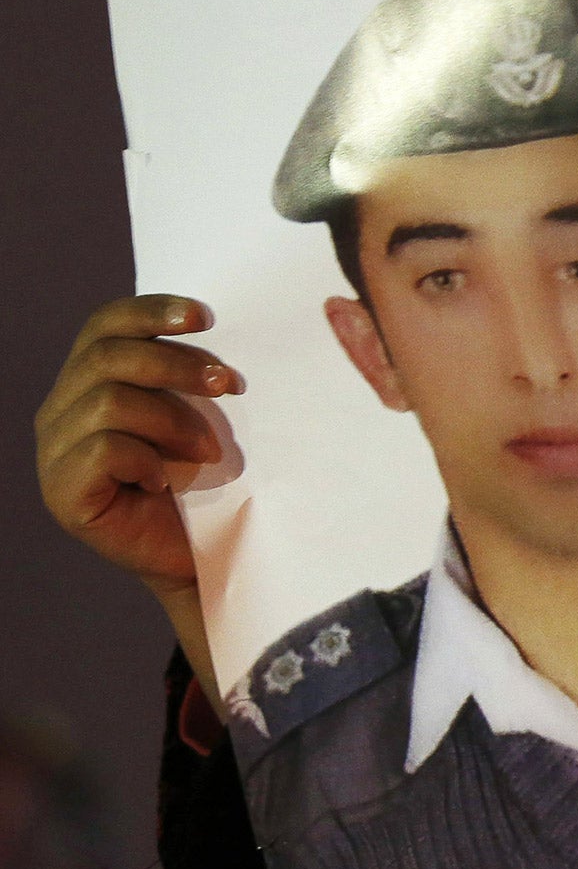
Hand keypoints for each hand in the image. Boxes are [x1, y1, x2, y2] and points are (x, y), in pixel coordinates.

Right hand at [35, 295, 238, 695]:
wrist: (212, 558)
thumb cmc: (214, 480)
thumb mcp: (205, 412)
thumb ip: (193, 370)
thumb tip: (232, 316)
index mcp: (88, 381)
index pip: (104, 325)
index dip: (151, 310)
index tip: (206, 316)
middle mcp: (60, 412)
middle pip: (108, 356)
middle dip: (177, 364)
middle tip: (230, 385)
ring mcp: (53, 454)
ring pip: (109, 400)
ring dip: (174, 420)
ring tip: (210, 451)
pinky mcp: (63, 495)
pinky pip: (104, 450)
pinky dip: (148, 458)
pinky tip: (170, 480)